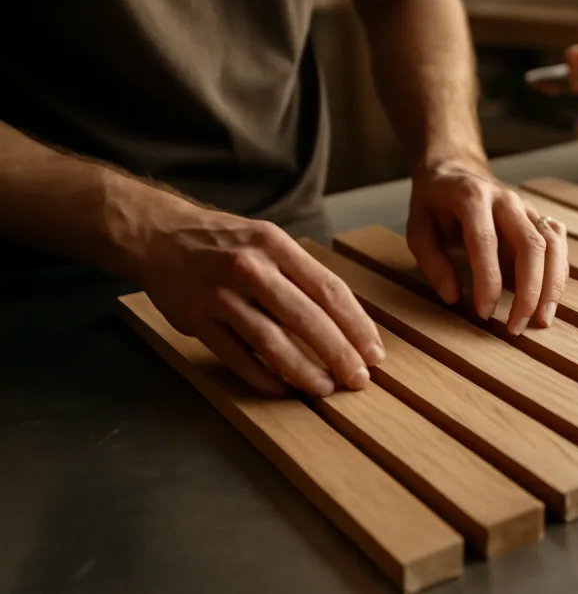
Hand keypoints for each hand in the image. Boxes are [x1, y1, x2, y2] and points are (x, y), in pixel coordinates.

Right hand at [136, 201, 383, 397]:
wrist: (158, 235)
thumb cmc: (225, 243)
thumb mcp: (267, 241)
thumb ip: (301, 276)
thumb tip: (346, 322)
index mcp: (276, 245)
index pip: (328, 289)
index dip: (356, 324)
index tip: (374, 352)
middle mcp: (250, 268)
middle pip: (305, 318)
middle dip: (338, 353)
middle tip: (358, 379)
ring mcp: (220, 295)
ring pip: (270, 341)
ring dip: (302, 370)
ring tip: (324, 388)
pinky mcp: (196, 319)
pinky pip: (236, 356)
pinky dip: (261, 377)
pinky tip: (282, 389)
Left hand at [406, 156, 568, 333]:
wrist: (456, 170)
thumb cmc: (434, 203)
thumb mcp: (418, 228)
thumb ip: (432, 262)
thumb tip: (453, 297)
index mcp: (472, 198)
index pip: (486, 242)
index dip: (488, 281)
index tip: (484, 313)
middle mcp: (506, 200)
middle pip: (531, 245)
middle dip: (529, 291)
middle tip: (517, 326)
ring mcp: (527, 207)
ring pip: (553, 245)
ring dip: (552, 286)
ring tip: (543, 320)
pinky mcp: (538, 218)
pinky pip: (558, 245)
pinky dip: (559, 273)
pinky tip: (550, 299)